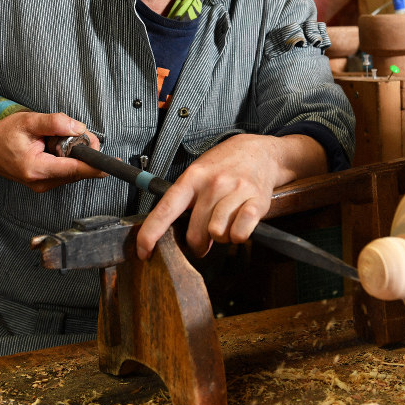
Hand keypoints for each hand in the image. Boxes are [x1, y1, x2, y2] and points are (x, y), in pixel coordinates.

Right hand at [0, 110, 104, 190]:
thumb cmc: (4, 136)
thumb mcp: (28, 121)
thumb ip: (55, 123)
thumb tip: (79, 128)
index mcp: (36, 169)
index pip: (74, 170)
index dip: (95, 166)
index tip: (112, 164)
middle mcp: (41, 182)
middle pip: (77, 169)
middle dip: (83, 151)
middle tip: (78, 132)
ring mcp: (44, 185)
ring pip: (74, 171)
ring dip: (74, 154)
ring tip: (58, 139)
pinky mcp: (46, 183)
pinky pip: (67, 171)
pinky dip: (67, 158)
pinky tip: (55, 148)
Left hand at [136, 132, 327, 259]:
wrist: (260, 152)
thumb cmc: (225, 165)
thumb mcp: (198, 172)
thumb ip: (185, 200)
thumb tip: (169, 231)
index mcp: (192, 178)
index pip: (165, 210)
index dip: (151, 234)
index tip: (144, 252)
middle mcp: (213, 184)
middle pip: (195, 233)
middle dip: (197, 244)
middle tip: (203, 239)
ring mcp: (235, 191)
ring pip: (218, 235)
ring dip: (220, 237)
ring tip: (225, 224)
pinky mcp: (257, 200)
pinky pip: (240, 234)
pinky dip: (238, 236)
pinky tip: (239, 225)